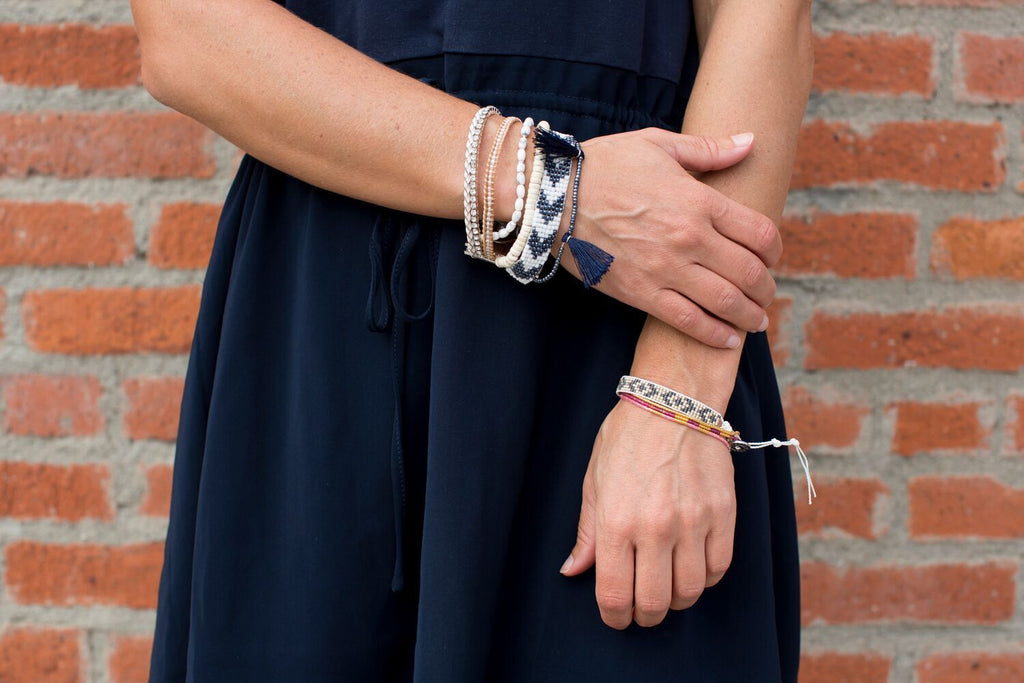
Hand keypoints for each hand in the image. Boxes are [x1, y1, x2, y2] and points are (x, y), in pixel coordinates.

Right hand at [555, 128, 781, 348]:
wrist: (554, 197)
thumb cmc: (605, 165)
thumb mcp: (659, 145)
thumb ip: (709, 150)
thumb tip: (750, 141)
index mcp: (699, 201)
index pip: (760, 233)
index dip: (775, 250)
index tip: (772, 257)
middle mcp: (689, 238)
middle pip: (750, 273)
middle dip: (766, 288)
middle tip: (766, 294)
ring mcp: (666, 269)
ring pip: (725, 302)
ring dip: (750, 315)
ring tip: (756, 321)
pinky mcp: (641, 292)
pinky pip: (688, 321)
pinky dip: (714, 334)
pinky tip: (727, 339)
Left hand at [559, 398, 736, 628]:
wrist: (673, 401)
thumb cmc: (627, 438)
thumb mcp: (594, 482)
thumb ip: (587, 533)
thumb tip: (574, 570)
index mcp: (617, 521)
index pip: (615, 596)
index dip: (614, 617)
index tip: (615, 616)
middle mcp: (656, 528)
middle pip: (655, 603)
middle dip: (643, 615)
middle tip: (640, 608)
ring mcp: (694, 522)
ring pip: (690, 592)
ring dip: (675, 599)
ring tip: (665, 586)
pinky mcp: (724, 514)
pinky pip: (719, 568)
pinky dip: (704, 577)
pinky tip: (691, 565)